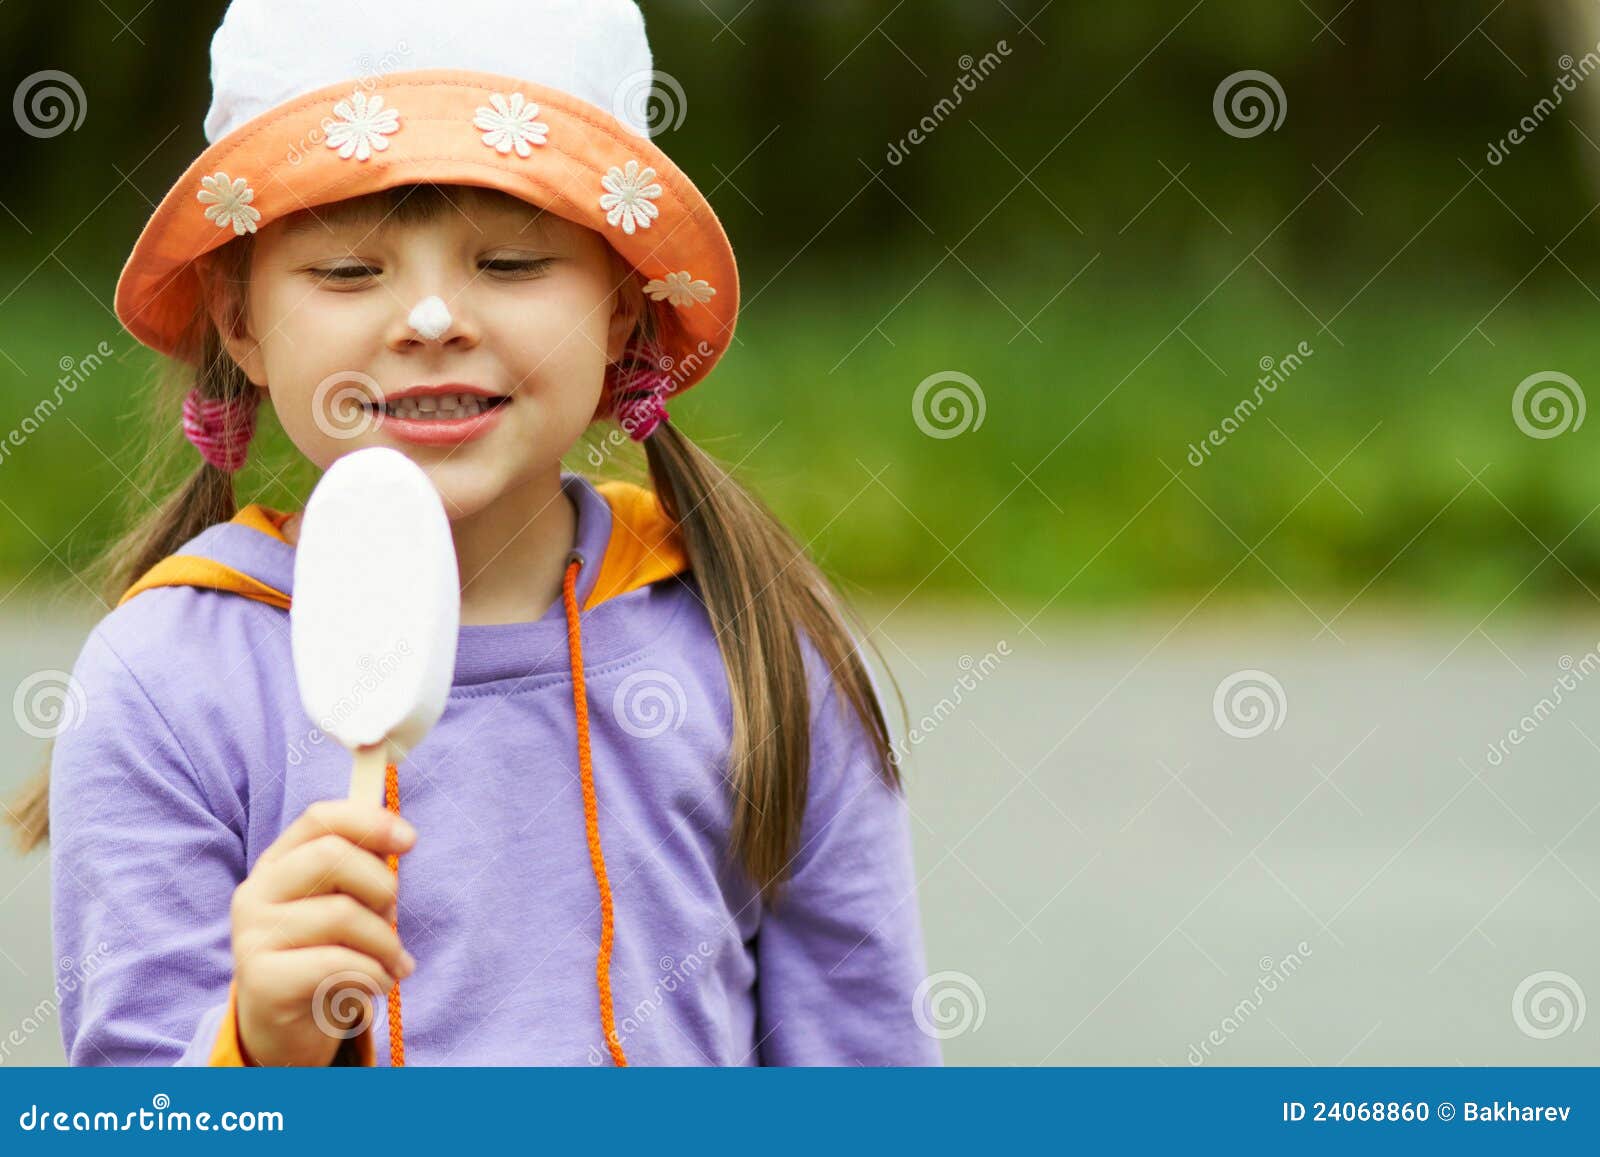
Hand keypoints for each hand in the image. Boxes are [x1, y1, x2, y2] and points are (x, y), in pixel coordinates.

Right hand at [230, 799, 417, 1065]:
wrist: (288, 1029)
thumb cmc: (327, 954)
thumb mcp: (345, 904)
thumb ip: (364, 868)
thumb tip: (401, 836)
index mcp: (278, 863)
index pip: (320, 818)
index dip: (370, 821)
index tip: (409, 841)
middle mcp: (256, 892)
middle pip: (333, 856)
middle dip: (381, 886)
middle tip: (390, 919)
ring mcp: (252, 936)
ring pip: (342, 913)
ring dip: (386, 942)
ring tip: (391, 962)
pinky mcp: (261, 981)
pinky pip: (337, 962)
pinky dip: (373, 974)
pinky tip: (377, 984)